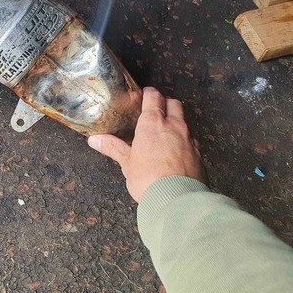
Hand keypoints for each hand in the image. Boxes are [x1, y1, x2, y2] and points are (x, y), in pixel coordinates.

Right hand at [88, 87, 203, 201]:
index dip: (149, 94)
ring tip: (166, 132)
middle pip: (173, 103)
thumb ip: (113, 147)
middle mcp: (174, 125)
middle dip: (165, 103)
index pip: (153, 97)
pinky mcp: (199, 153)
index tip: (144, 95)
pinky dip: (184, 140)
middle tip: (156, 111)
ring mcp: (189, 139)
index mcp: (153, 123)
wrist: (176, 198)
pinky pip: (191, 139)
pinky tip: (177, 151)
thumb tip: (94, 139)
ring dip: (176, 121)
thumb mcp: (127, 163)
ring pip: (184, 121)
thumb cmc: (147, 177)